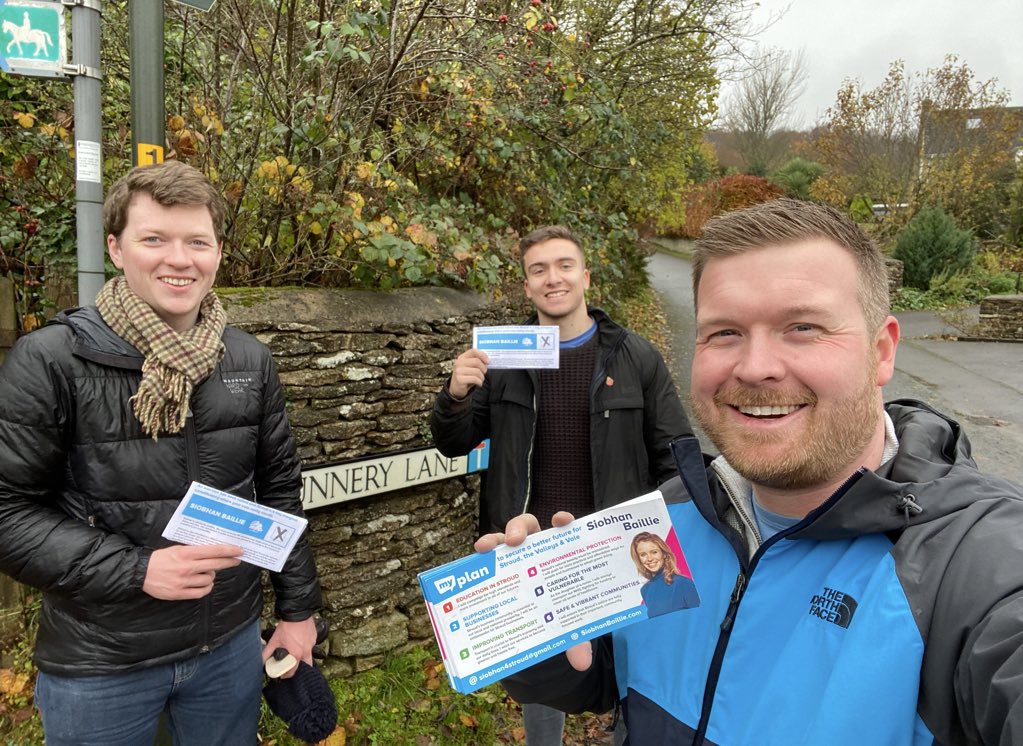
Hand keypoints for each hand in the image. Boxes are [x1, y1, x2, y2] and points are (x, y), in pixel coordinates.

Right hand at [142, 544, 242, 600]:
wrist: (141, 573)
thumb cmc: (161, 559)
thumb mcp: (177, 549)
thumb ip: (194, 550)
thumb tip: (214, 551)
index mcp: (186, 554)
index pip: (213, 551)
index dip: (228, 551)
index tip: (239, 550)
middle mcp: (186, 567)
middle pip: (215, 565)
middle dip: (229, 562)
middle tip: (236, 560)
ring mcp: (183, 581)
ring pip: (209, 580)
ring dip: (211, 576)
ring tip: (207, 573)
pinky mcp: (179, 593)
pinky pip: (201, 593)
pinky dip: (206, 588)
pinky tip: (204, 584)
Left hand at [262, 617, 317, 677]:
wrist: (298, 612)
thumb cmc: (287, 626)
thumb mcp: (274, 640)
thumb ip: (267, 652)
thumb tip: (261, 661)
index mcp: (296, 654)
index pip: (292, 672)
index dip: (286, 675)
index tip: (282, 675)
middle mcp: (306, 652)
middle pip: (306, 667)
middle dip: (299, 669)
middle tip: (291, 666)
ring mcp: (312, 645)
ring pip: (309, 656)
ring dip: (303, 658)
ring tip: (295, 654)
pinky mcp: (315, 638)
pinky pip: (311, 646)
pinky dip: (306, 647)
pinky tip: (300, 642)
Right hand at [448, 348, 489, 399]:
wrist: (456, 388)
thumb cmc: (466, 376)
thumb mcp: (470, 367)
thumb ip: (477, 362)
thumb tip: (488, 361)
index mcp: (462, 357)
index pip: (473, 351)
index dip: (482, 355)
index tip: (488, 361)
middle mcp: (459, 363)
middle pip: (476, 361)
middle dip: (484, 368)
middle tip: (484, 373)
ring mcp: (458, 371)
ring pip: (477, 371)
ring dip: (482, 377)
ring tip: (481, 379)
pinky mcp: (459, 379)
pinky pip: (475, 379)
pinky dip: (480, 382)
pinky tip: (479, 384)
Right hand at [475, 512, 595, 669]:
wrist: (542, 627)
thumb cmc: (560, 614)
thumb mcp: (569, 626)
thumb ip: (577, 638)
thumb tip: (582, 663)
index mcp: (559, 554)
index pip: (562, 530)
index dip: (562, 521)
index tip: (561, 521)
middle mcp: (536, 550)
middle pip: (527, 528)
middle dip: (519, 528)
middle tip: (513, 541)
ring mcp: (514, 558)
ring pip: (501, 540)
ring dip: (493, 539)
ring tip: (484, 549)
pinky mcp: (497, 570)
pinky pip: (486, 561)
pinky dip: (479, 561)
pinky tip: (473, 564)